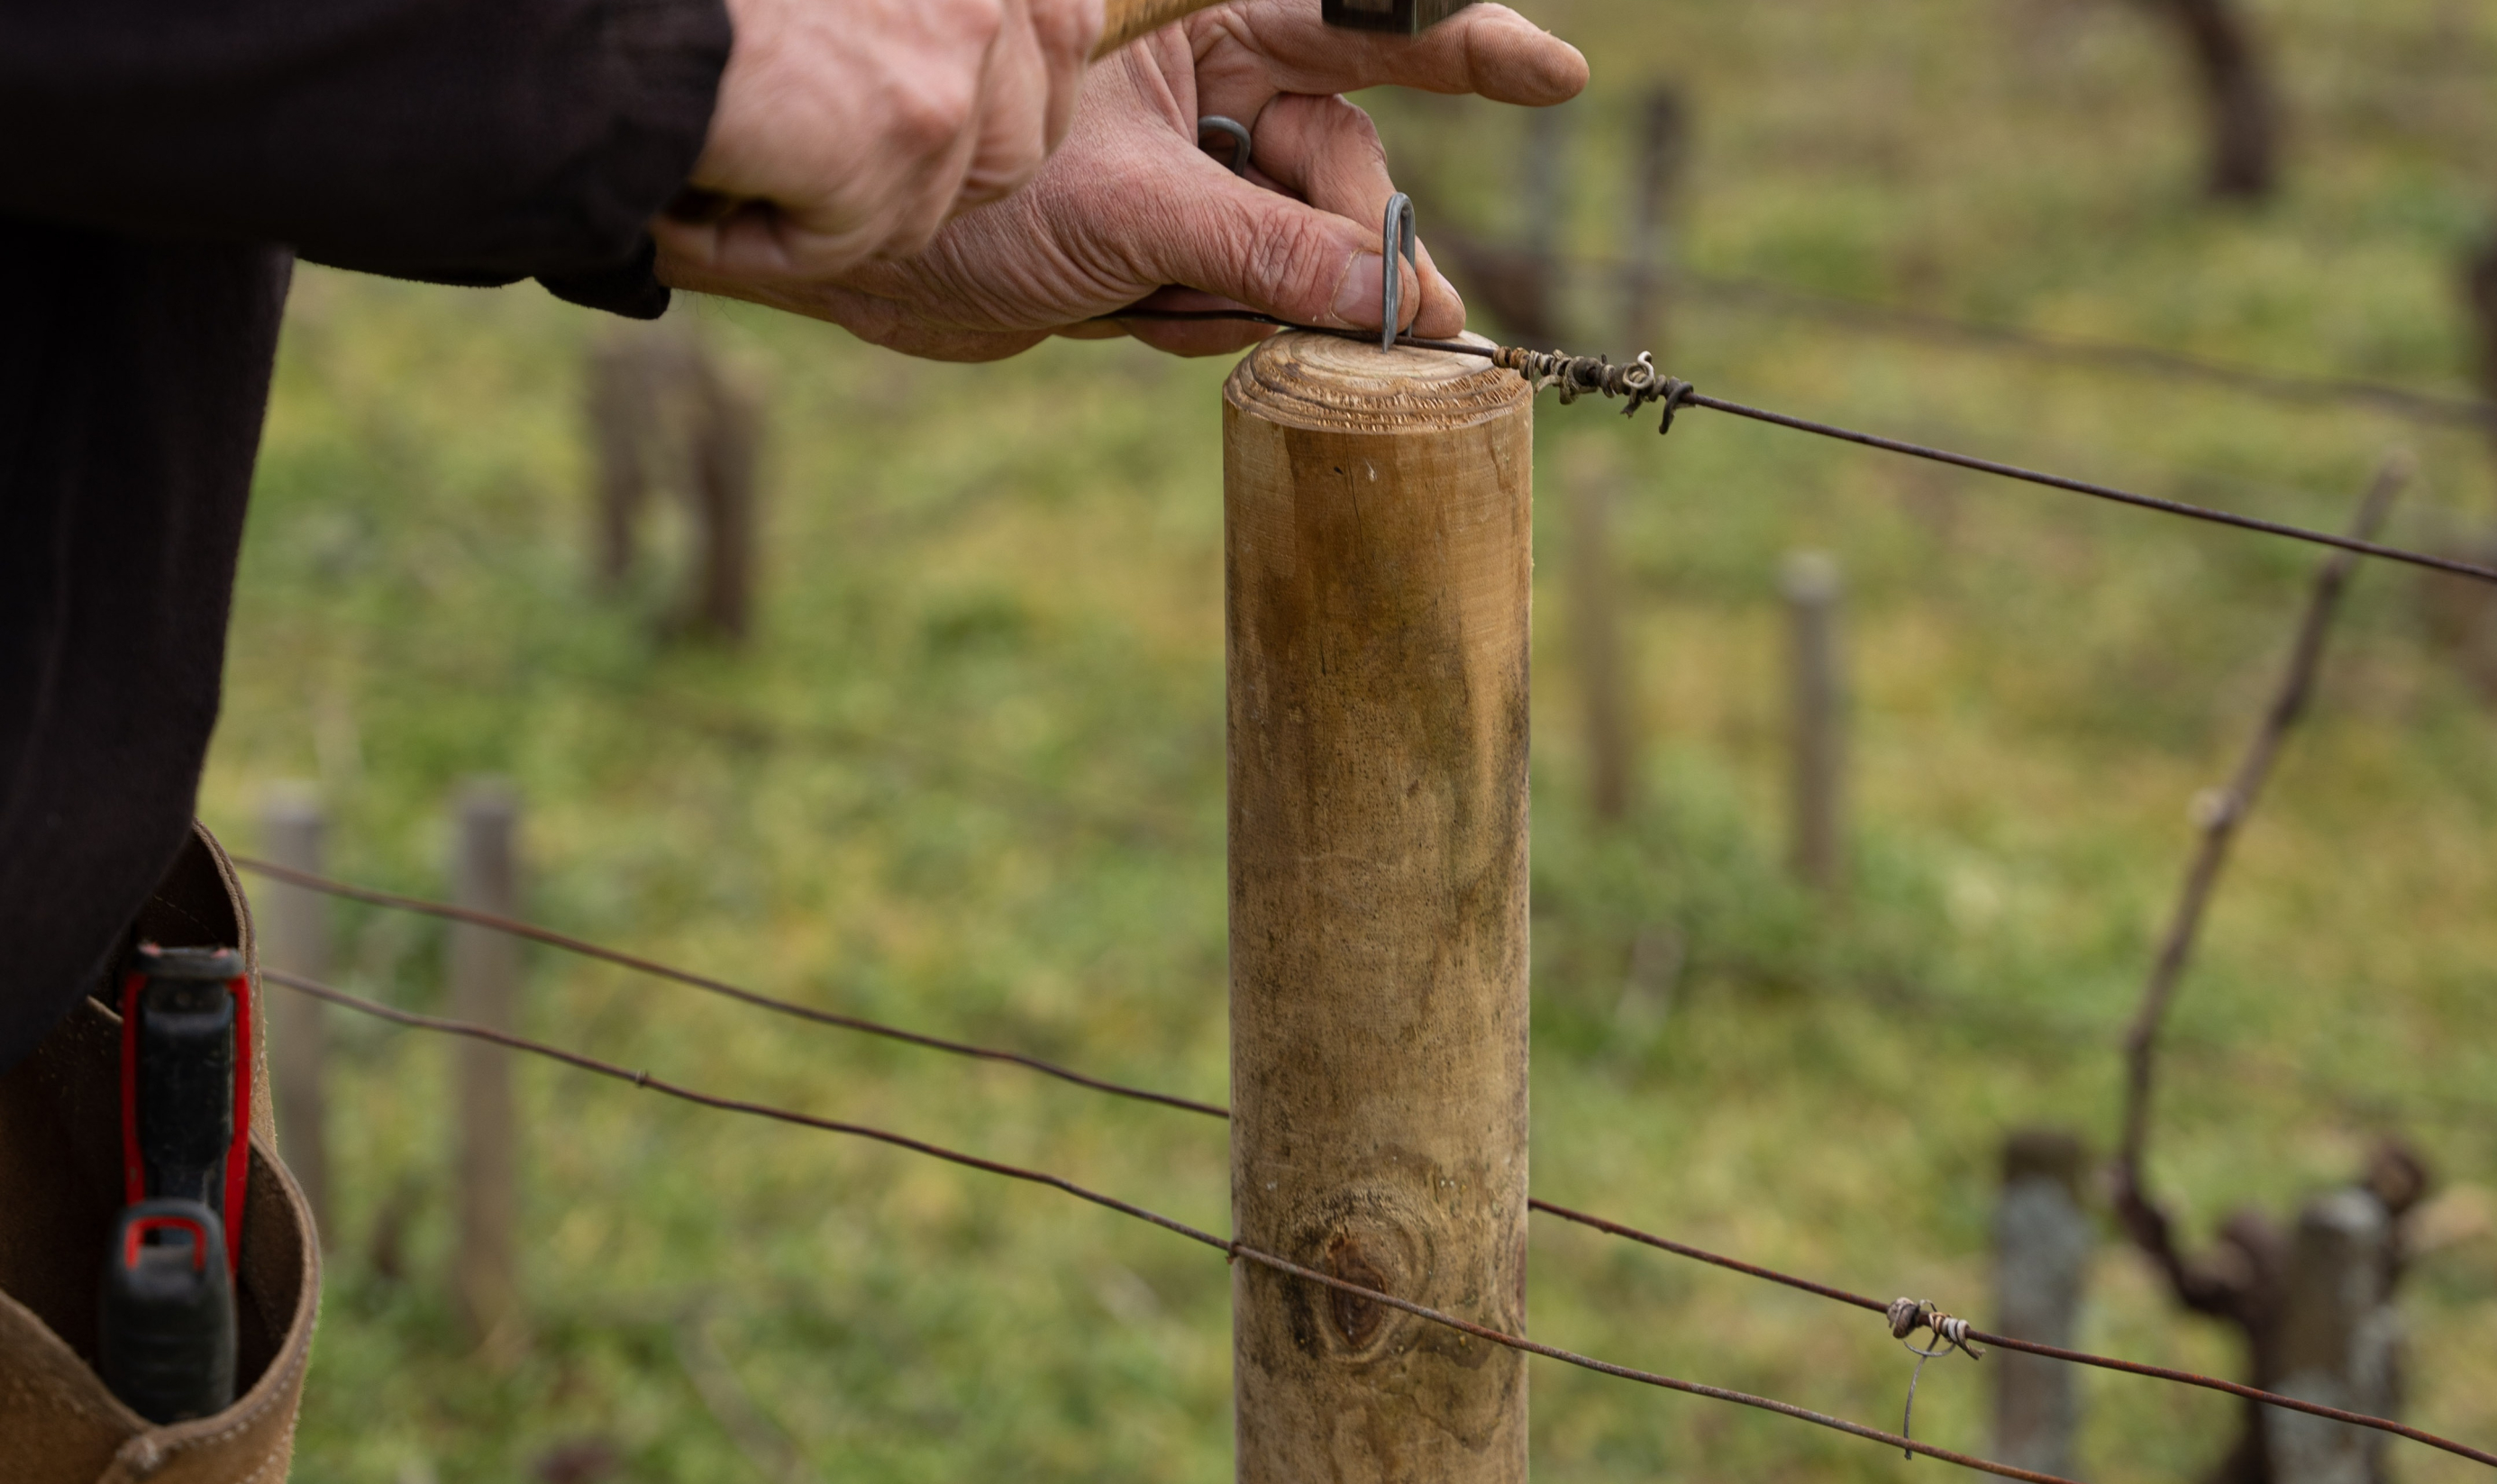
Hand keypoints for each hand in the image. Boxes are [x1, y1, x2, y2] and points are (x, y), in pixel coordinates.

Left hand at [660, 2, 1588, 359]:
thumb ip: (1271, 255)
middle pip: (1337, 164)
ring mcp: (1175, 169)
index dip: (1464, 45)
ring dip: (1245, 297)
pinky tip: (1126, 314)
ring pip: (1286, 248)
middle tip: (1394, 324)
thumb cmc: (959, 177)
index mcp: (1200, 20)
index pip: (1361, 21)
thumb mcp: (1132, 212)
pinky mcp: (1148, 245)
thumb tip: (1398, 304)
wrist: (826, 236)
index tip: (1555, 77)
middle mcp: (1197, 87)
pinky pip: (1225, 296)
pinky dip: (1195, 323)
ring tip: (1148, 298)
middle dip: (1347, 243)